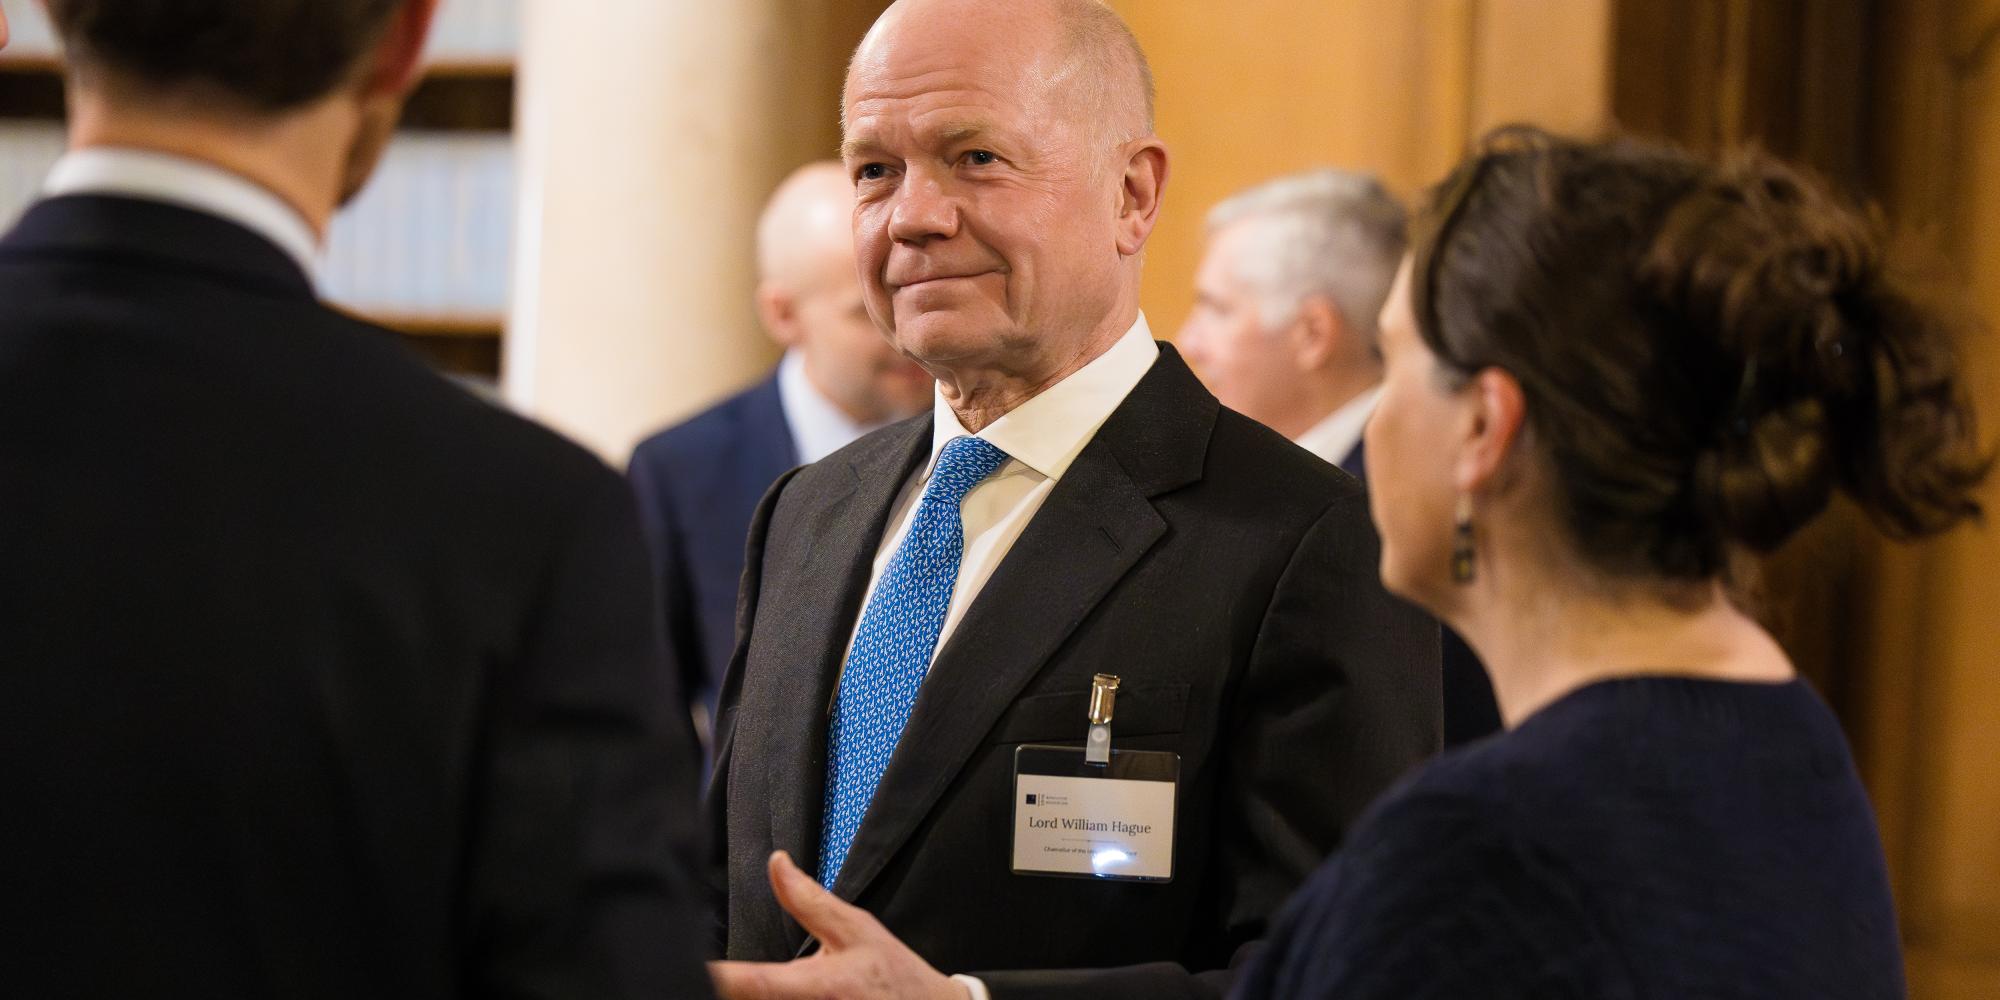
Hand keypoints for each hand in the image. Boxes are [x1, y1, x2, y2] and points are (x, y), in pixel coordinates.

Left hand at [708, 851, 969, 999]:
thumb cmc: (893, 977)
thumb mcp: (857, 930)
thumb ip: (809, 901)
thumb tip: (776, 863)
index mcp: (817, 987)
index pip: (752, 984)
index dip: (716, 980)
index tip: (685, 970)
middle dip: (718, 990)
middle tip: (683, 973)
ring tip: (713, 984)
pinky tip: (740, 996)